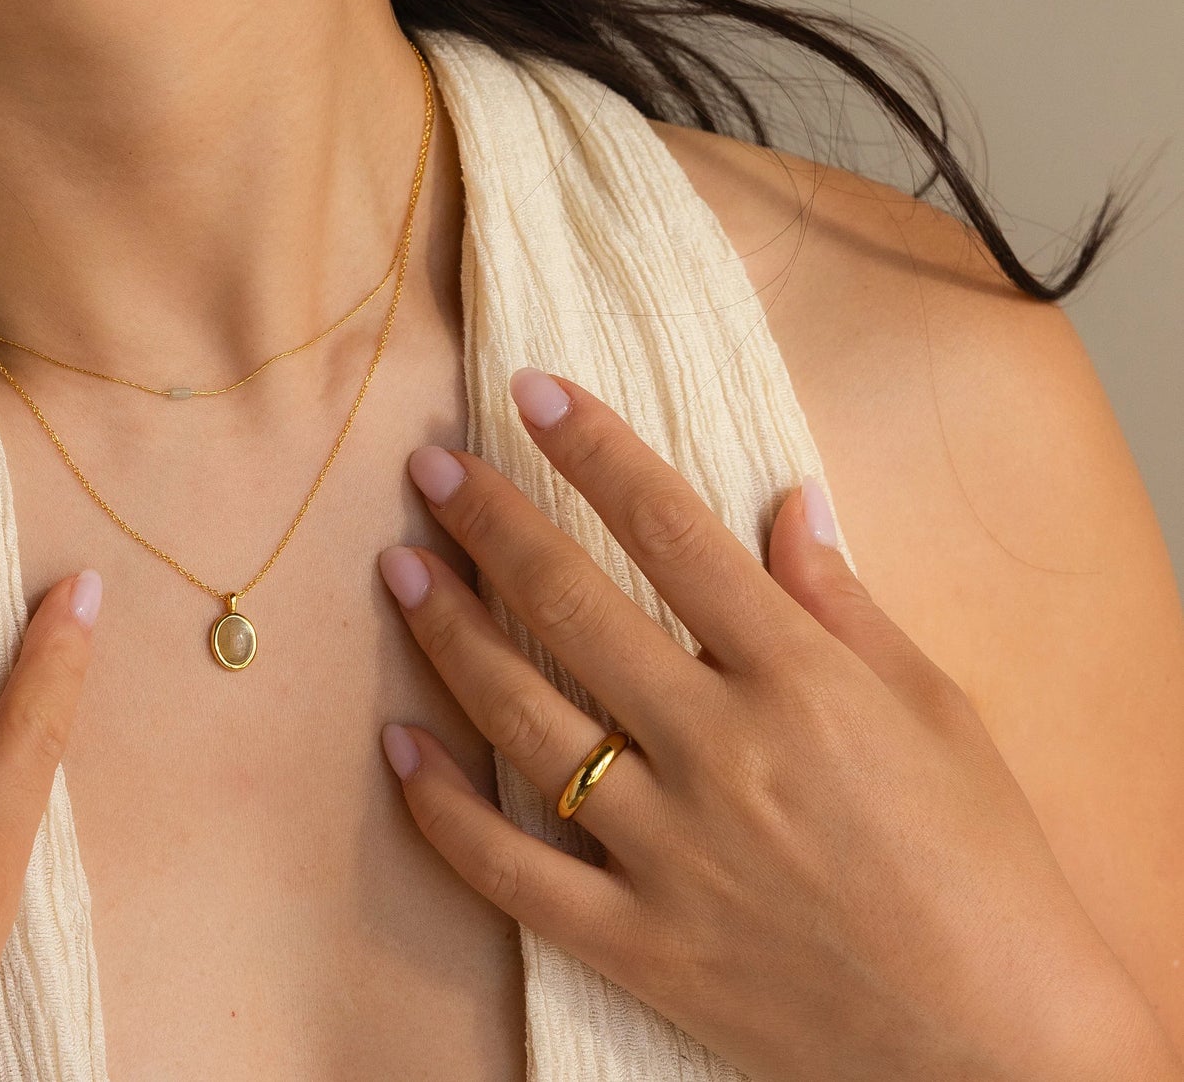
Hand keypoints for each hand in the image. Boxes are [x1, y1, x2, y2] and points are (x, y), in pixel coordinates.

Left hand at [377, 369, 1181, 1081]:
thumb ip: (844, 603)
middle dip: (489, 524)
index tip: (532, 392)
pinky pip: (513, 871)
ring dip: (450, 635)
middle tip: (430, 471)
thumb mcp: (937, 712)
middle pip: (572, 608)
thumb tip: (786, 500)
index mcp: (799, 682)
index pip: (671, 530)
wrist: (1010, 1057)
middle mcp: (720, 753)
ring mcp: (670, 853)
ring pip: (524, 720)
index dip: (594, 449)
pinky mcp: (641, 944)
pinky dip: (444, 810)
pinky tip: (397, 746)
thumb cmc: (987, 871)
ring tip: (401, 569)